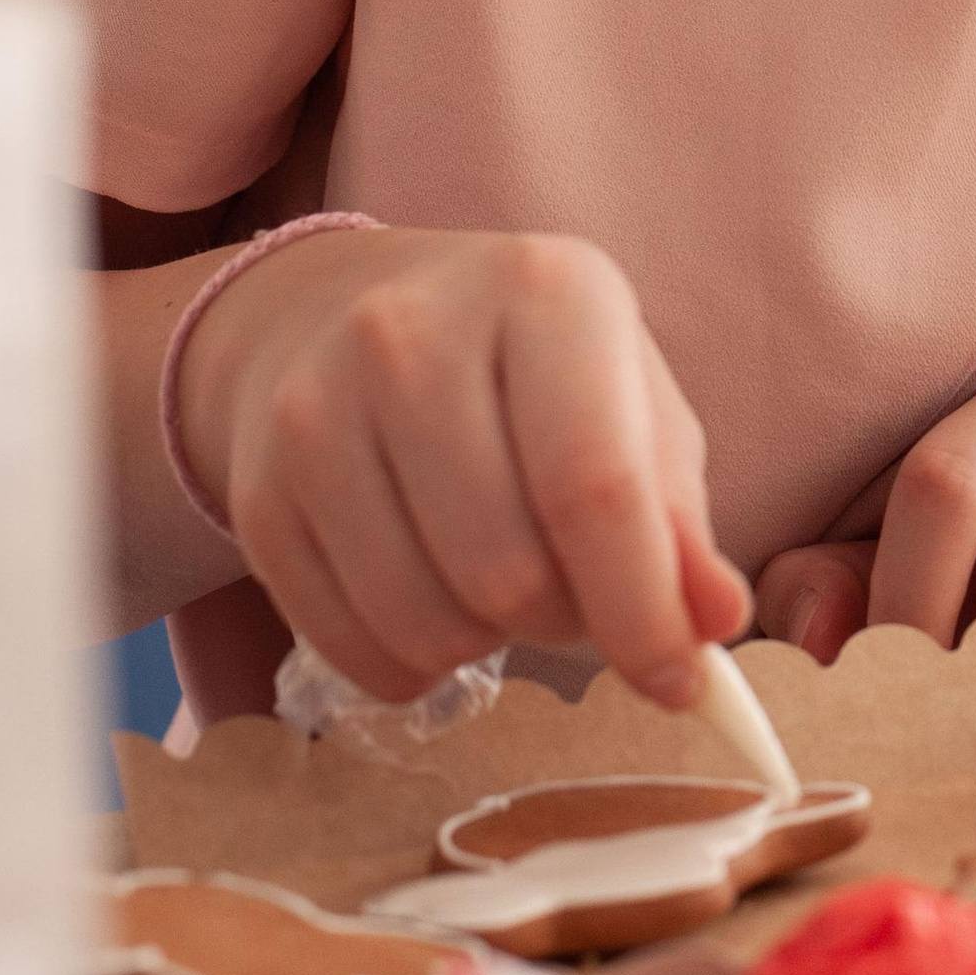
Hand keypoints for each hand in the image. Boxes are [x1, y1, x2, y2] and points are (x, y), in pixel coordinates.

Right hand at [176, 226, 749, 707]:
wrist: (339, 318)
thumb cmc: (526, 375)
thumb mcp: (630, 405)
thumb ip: (679, 517)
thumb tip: (715, 619)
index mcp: (543, 292)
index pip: (594, 485)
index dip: (643, 610)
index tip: (679, 682)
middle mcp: (412, 334)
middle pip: (509, 572)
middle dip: (567, 620)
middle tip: (574, 589)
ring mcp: (317, 412)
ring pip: (429, 624)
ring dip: (488, 644)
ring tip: (498, 577)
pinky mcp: (260, 494)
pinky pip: (356, 651)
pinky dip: (413, 663)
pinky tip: (429, 594)